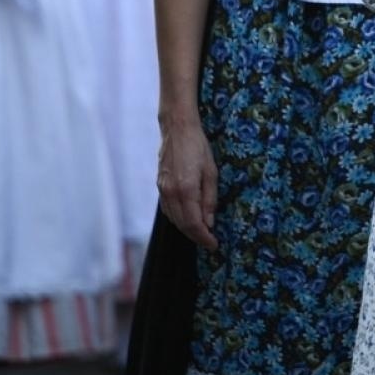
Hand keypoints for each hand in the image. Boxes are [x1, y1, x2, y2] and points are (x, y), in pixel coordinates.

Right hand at [158, 118, 218, 250]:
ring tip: (201, 233)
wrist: (177, 129)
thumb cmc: (198, 147)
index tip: (214, 245)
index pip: (194, 224)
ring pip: (174, 219)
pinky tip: (187, 219)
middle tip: (210, 242)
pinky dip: (178, 219)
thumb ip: (210, 199)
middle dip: (197, 237)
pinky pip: (167, 210)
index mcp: (186, 190)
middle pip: (183, 225)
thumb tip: (209, 223)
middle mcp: (171, 193)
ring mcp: (163, 190)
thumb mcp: (211, 172)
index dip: (204, 238)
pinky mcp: (160, 186)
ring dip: (187, 229)